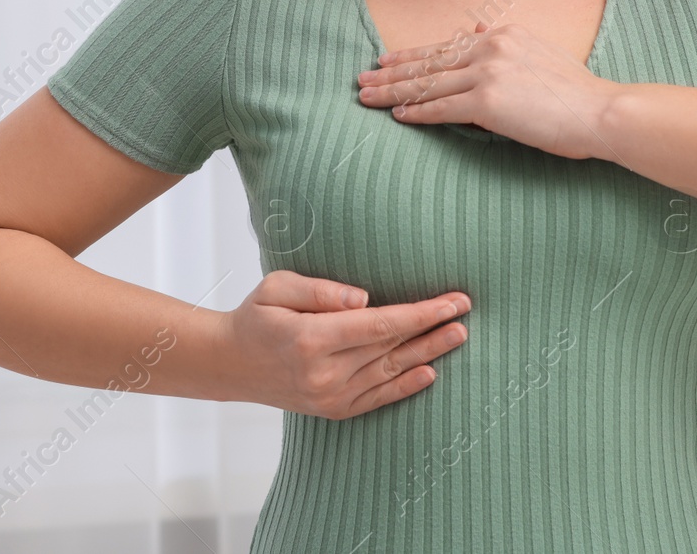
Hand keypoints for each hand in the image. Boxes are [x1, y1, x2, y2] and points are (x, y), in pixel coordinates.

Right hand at [211, 270, 470, 419]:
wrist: (229, 364)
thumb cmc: (256, 317)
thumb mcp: (276, 287)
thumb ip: (320, 290)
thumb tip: (364, 298)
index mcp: (311, 338)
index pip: (380, 324)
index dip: (420, 313)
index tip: (451, 301)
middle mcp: (323, 373)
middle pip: (391, 348)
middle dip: (432, 329)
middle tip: (466, 312)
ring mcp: (329, 396)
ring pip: (389, 372)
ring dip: (428, 354)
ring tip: (457, 336)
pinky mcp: (332, 409)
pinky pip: (377, 398)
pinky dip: (405, 386)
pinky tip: (431, 372)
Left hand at [356, 20, 621, 159]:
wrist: (599, 111)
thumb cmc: (577, 93)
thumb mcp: (540, 54)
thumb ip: (506, 42)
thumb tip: (474, 26)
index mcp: (503, 34)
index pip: (447, 46)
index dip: (413, 55)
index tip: (387, 59)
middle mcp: (491, 46)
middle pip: (429, 61)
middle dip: (392, 71)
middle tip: (362, 77)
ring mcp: (487, 73)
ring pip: (428, 83)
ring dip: (393, 91)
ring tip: (366, 96)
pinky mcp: (487, 102)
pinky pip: (442, 108)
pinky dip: (418, 111)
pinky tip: (398, 115)